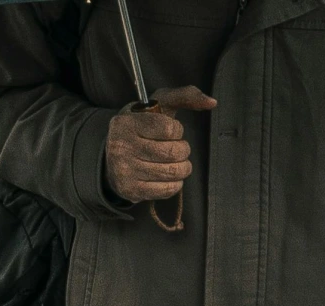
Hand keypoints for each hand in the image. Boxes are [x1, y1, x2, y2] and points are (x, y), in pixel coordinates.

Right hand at [105, 85, 214, 206]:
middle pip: (172, 153)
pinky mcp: (131, 190)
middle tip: (180, 149)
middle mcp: (122, 146)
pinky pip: (166, 190)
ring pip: (171, 172)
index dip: (178, 131)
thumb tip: (212, 102)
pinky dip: (175, 184)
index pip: (169, 129)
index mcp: (127, 122)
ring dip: (183, 168)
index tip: (173, 131)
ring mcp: (125, 170)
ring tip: (180, 163)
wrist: (112, 157)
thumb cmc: (142, 126)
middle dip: (184, 151)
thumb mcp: (157, 105)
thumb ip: (184, 96)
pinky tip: (171, 177)